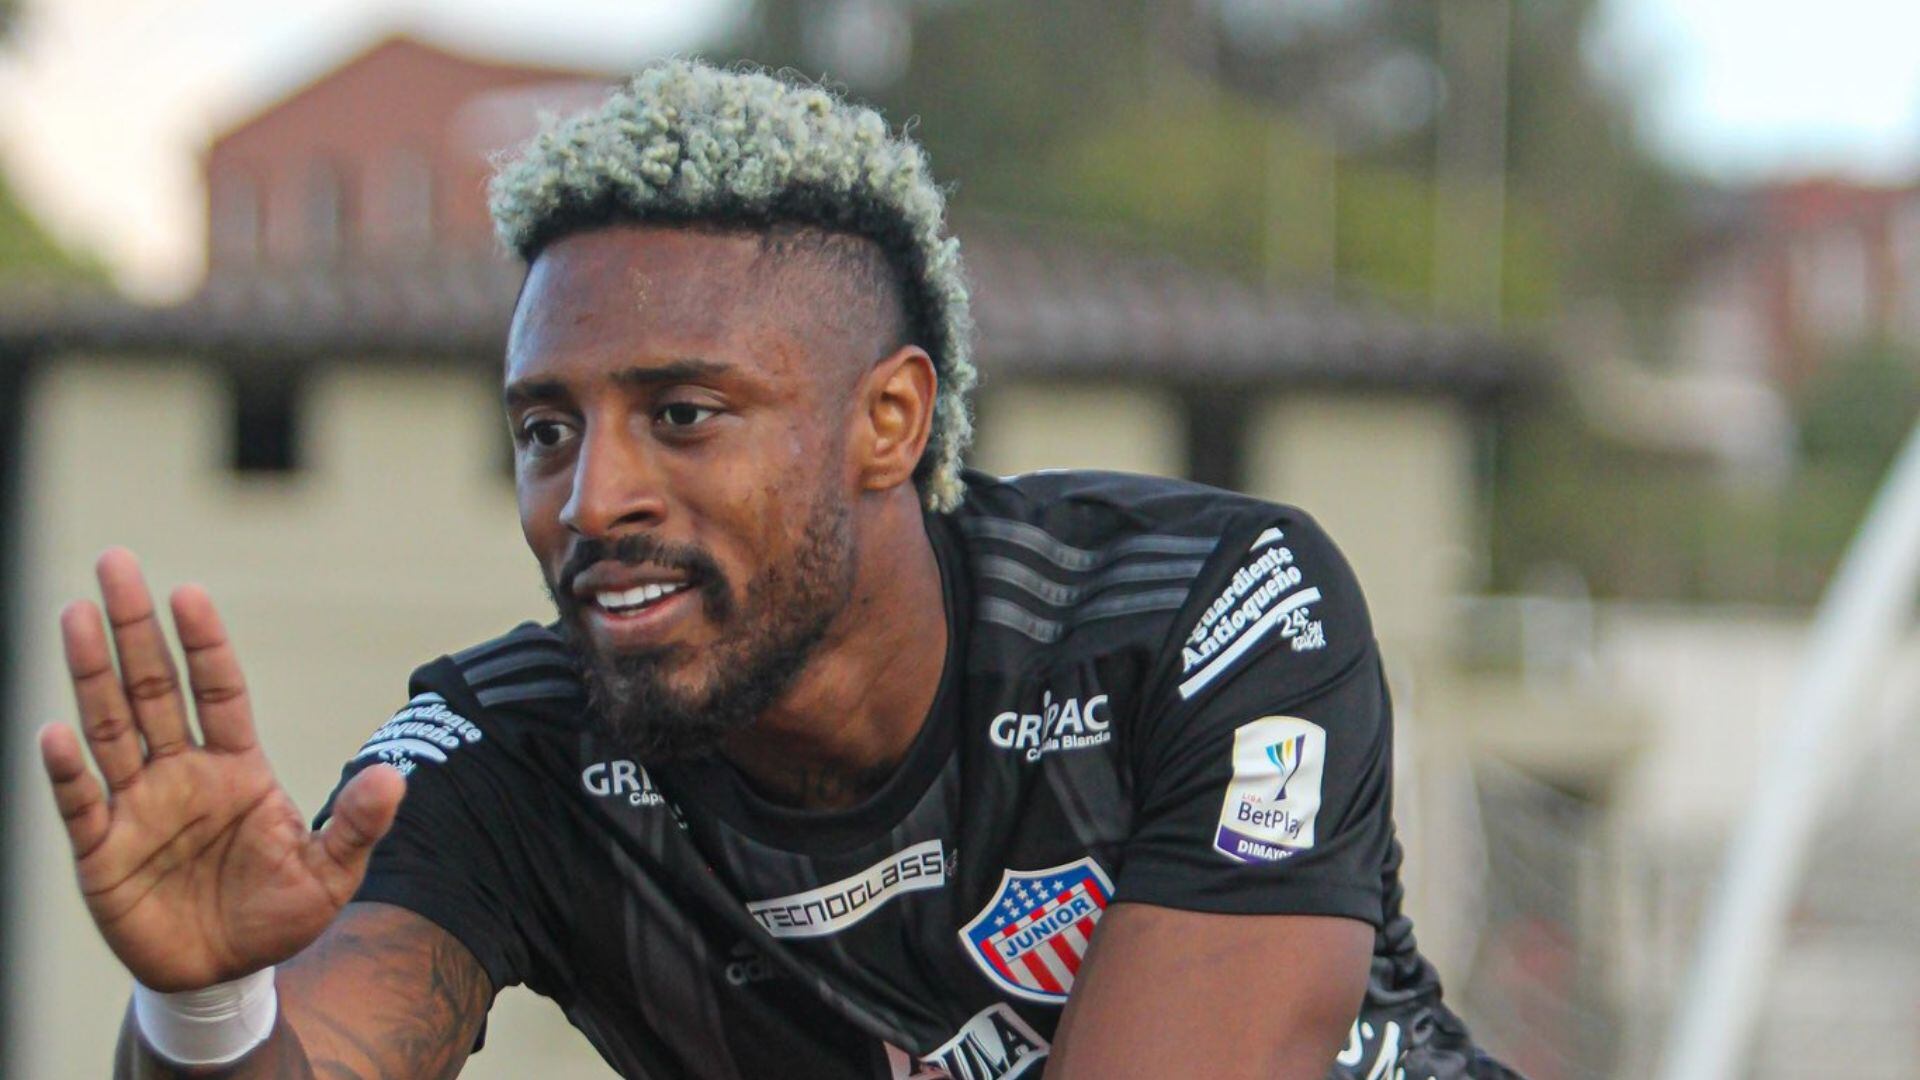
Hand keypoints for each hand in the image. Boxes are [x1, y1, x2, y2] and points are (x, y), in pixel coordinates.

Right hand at [37, 549, 407, 991]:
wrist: (227, 975)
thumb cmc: (278, 913)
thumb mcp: (331, 872)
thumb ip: (358, 824)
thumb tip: (395, 777)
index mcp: (237, 767)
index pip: (218, 690)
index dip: (204, 643)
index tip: (189, 593)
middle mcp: (181, 773)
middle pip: (153, 686)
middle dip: (135, 627)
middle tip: (118, 562)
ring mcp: (137, 806)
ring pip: (109, 726)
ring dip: (92, 673)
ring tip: (77, 614)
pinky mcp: (102, 851)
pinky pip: (81, 802)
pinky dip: (65, 770)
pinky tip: (53, 732)